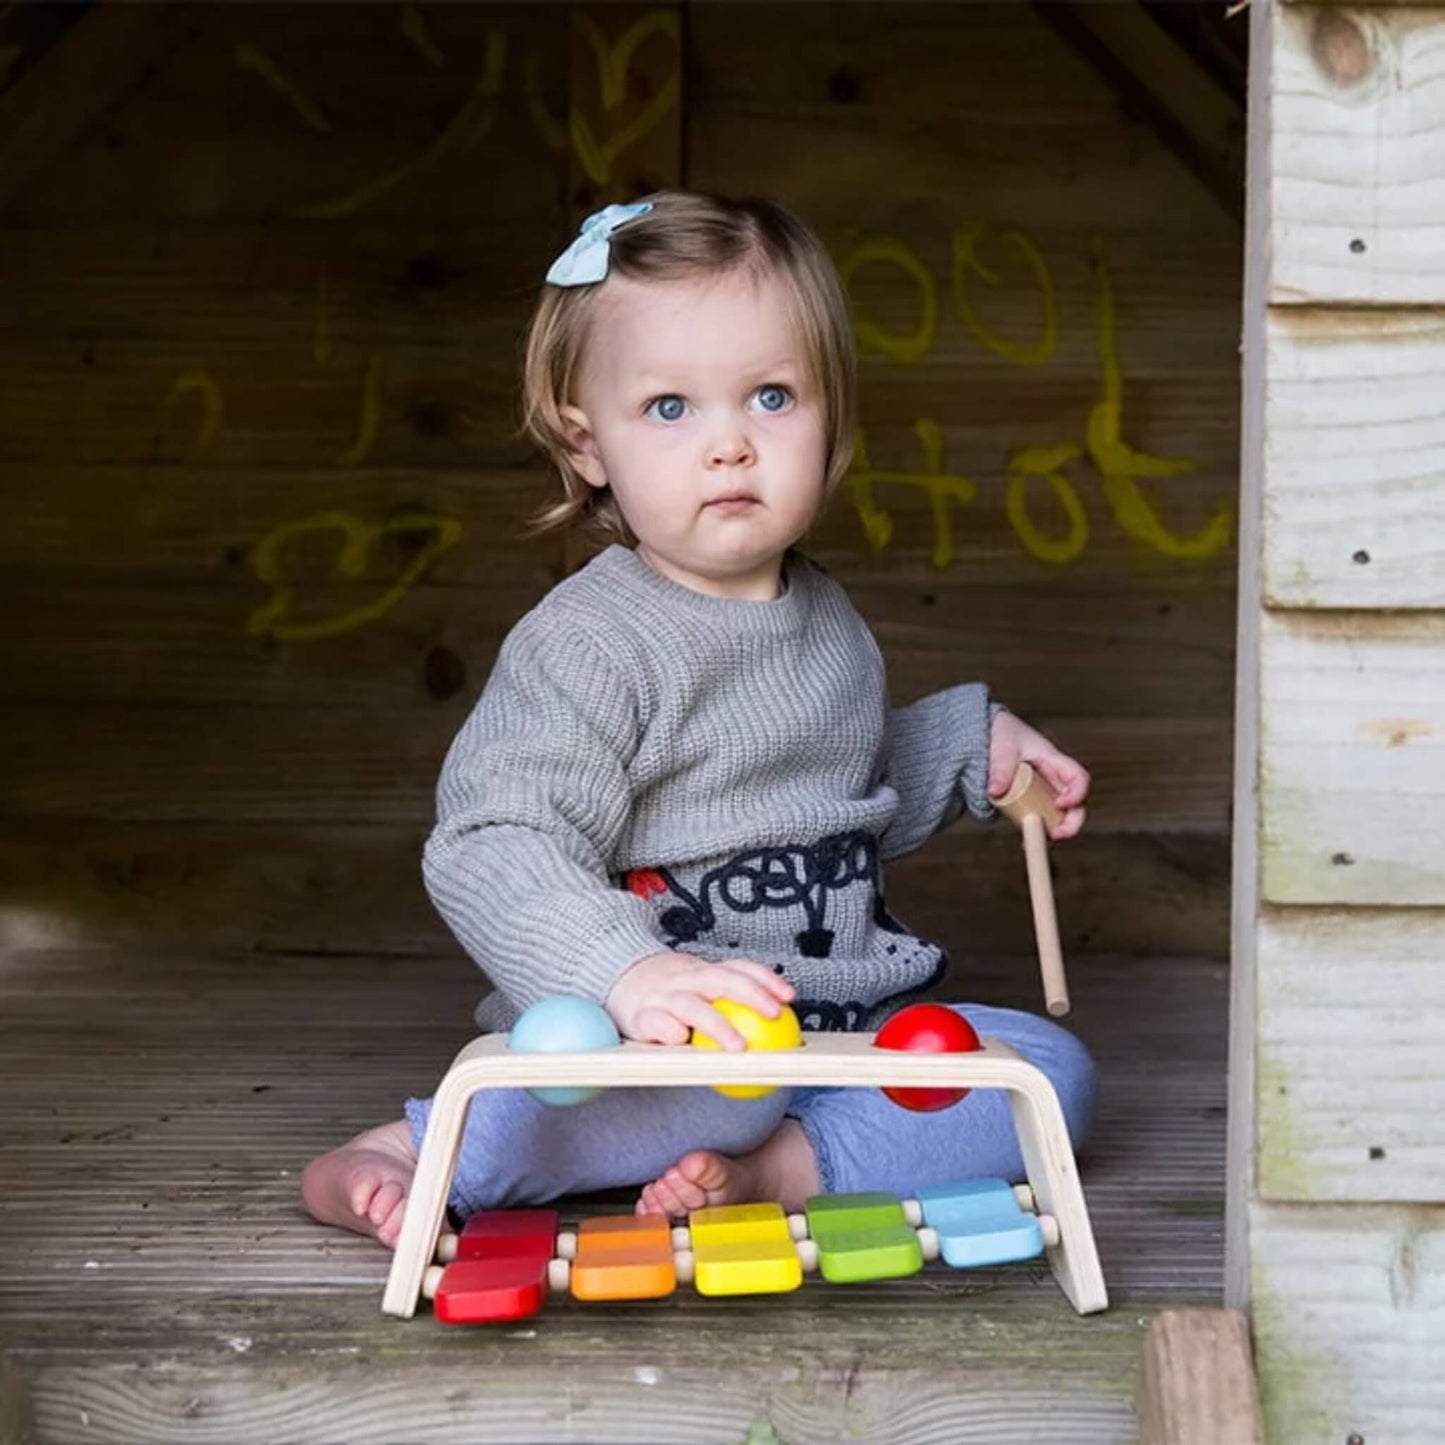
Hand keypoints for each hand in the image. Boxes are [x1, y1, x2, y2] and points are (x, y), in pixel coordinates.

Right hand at [605, 951, 795, 1048]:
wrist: (619, 982)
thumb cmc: (673, 994)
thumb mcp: (702, 989)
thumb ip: (731, 1002)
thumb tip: (779, 1025)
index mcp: (703, 971)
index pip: (739, 968)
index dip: (766, 978)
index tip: (789, 995)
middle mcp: (685, 979)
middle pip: (721, 979)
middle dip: (750, 994)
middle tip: (774, 1014)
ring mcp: (662, 996)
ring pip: (691, 1006)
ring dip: (717, 1025)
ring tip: (738, 1046)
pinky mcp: (640, 1016)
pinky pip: (656, 1023)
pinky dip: (670, 1031)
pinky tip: (684, 1042)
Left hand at [988, 711, 1089, 840]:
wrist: (986, 733)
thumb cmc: (1001, 733)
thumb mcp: (1001, 746)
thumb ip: (1000, 768)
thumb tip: (995, 792)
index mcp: (1053, 760)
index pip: (1078, 777)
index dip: (1077, 794)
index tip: (1060, 804)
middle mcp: (1053, 779)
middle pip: (1076, 804)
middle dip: (1071, 823)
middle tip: (1056, 836)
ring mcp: (1043, 792)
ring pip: (1059, 816)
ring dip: (1053, 831)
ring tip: (1034, 841)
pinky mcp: (1029, 802)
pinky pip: (1039, 819)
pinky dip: (1036, 832)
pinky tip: (1024, 841)